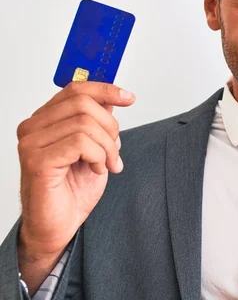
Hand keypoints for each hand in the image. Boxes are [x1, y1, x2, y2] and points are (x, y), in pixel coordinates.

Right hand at [16, 81, 135, 256]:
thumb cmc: (73, 189)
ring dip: (106, 146)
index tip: (128, 98)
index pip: (75, 89)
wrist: (60, 225)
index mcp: (45, 120)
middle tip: (115, 150)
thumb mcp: (95, 148)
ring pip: (84, 123)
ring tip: (108, 164)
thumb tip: (112, 99)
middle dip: (110, 126)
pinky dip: (98, 156)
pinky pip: (80, 143)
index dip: (105, 89)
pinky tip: (96, 170)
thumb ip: (98, 123)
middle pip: (82, 103)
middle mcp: (33, 127)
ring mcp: (32, 143)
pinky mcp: (37, 160)